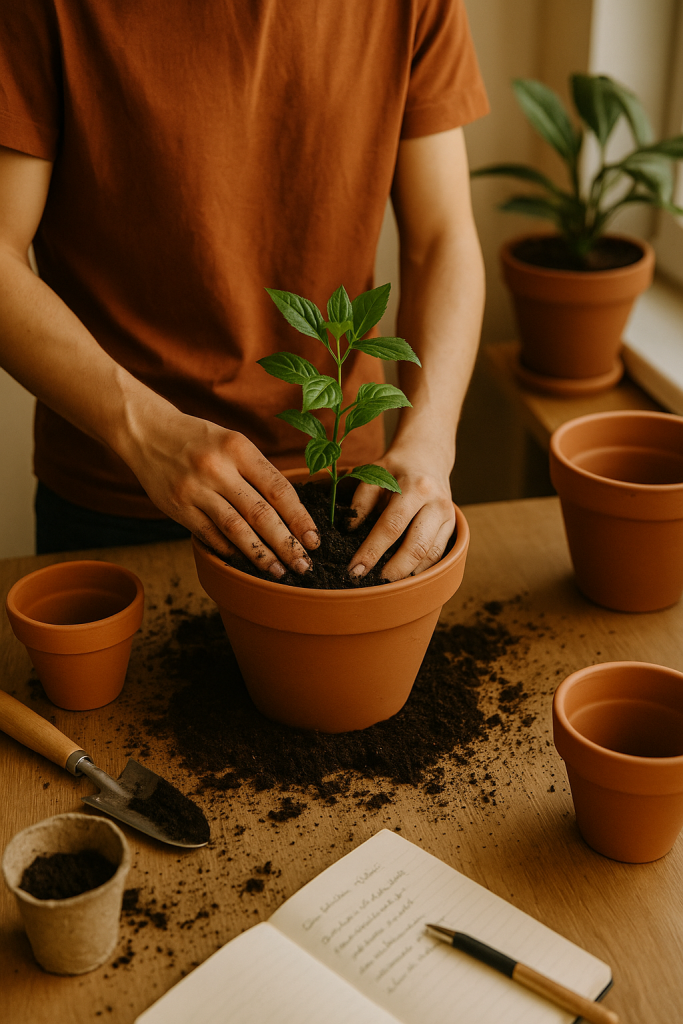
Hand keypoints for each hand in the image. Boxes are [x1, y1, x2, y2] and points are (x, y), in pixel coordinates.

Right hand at [122, 407, 318, 577]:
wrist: (146, 432)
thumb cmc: (200, 439)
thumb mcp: (232, 442)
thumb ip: (258, 473)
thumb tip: (291, 514)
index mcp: (238, 448)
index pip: (278, 489)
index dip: (300, 518)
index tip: (314, 540)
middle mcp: (217, 468)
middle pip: (261, 514)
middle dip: (286, 544)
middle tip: (304, 566)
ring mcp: (195, 489)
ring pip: (236, 529)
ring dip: (261, 555)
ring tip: (278, 572)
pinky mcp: (178, 508)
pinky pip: (210, 535)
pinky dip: (230, 551)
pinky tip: (245, 562)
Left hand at [346, 451, 454, 581]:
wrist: (427, 457)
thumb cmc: (395, 469)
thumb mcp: (373, 475)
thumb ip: (360, 502)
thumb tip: (349, 532)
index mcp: (415, 488)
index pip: (391, 526)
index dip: (372, 551)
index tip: (355, 570)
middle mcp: (436, 503)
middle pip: (416, 547)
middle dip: (392, 571)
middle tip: (371, 584)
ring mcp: (449, 516)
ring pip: (430, 555)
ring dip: (407, 574)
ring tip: (386, 585)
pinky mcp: (453, 526)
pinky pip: (438, 555)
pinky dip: (421, 569)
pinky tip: (404, 576)